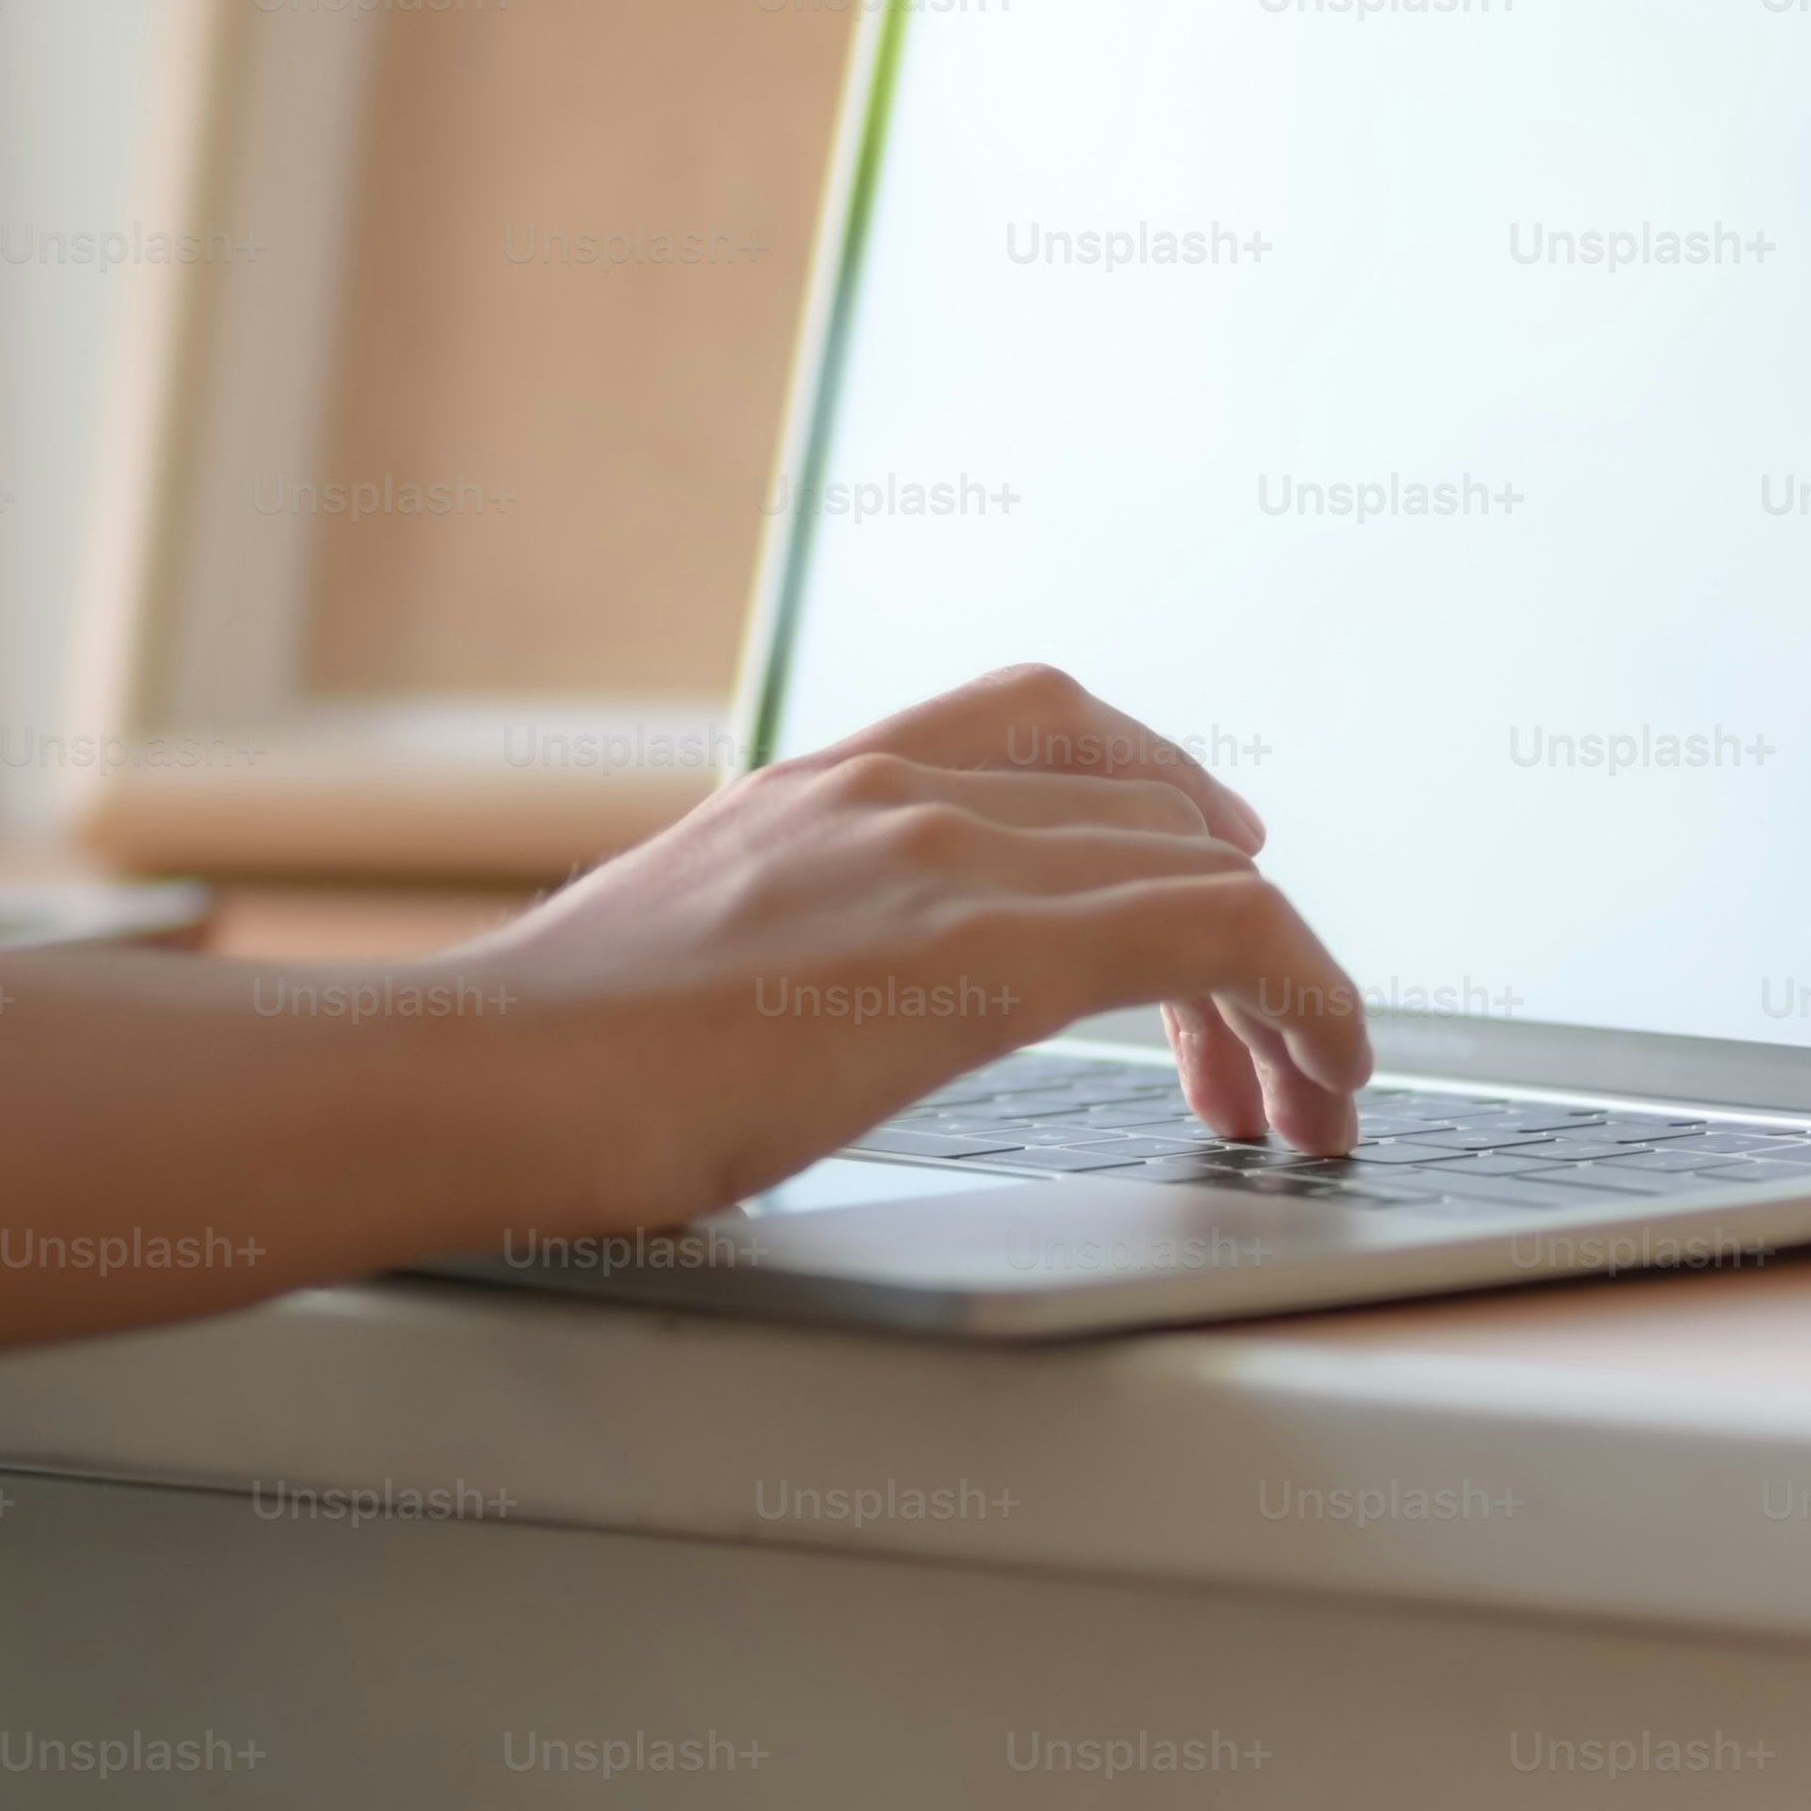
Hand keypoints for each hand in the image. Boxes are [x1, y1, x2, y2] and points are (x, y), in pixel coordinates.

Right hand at [451, 665, 1363, 1224]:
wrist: (486, 1080)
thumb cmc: (534, 1067)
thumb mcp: (666, 971)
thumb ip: (748, 965)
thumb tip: (745, 1043)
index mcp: (810, 788)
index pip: (1033, 722)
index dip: (1150, 787)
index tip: (1199, 861)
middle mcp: (887, 789)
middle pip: (1139, 795)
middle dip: (1226, 899)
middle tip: (1268, 1019)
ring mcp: (939, 853)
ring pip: (1201, 864)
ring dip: (1283, 980)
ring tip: (1305, 1089)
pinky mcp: (987, 945)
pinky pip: (1218, 934)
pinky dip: (1307, 1001)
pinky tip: (1323, 1079)